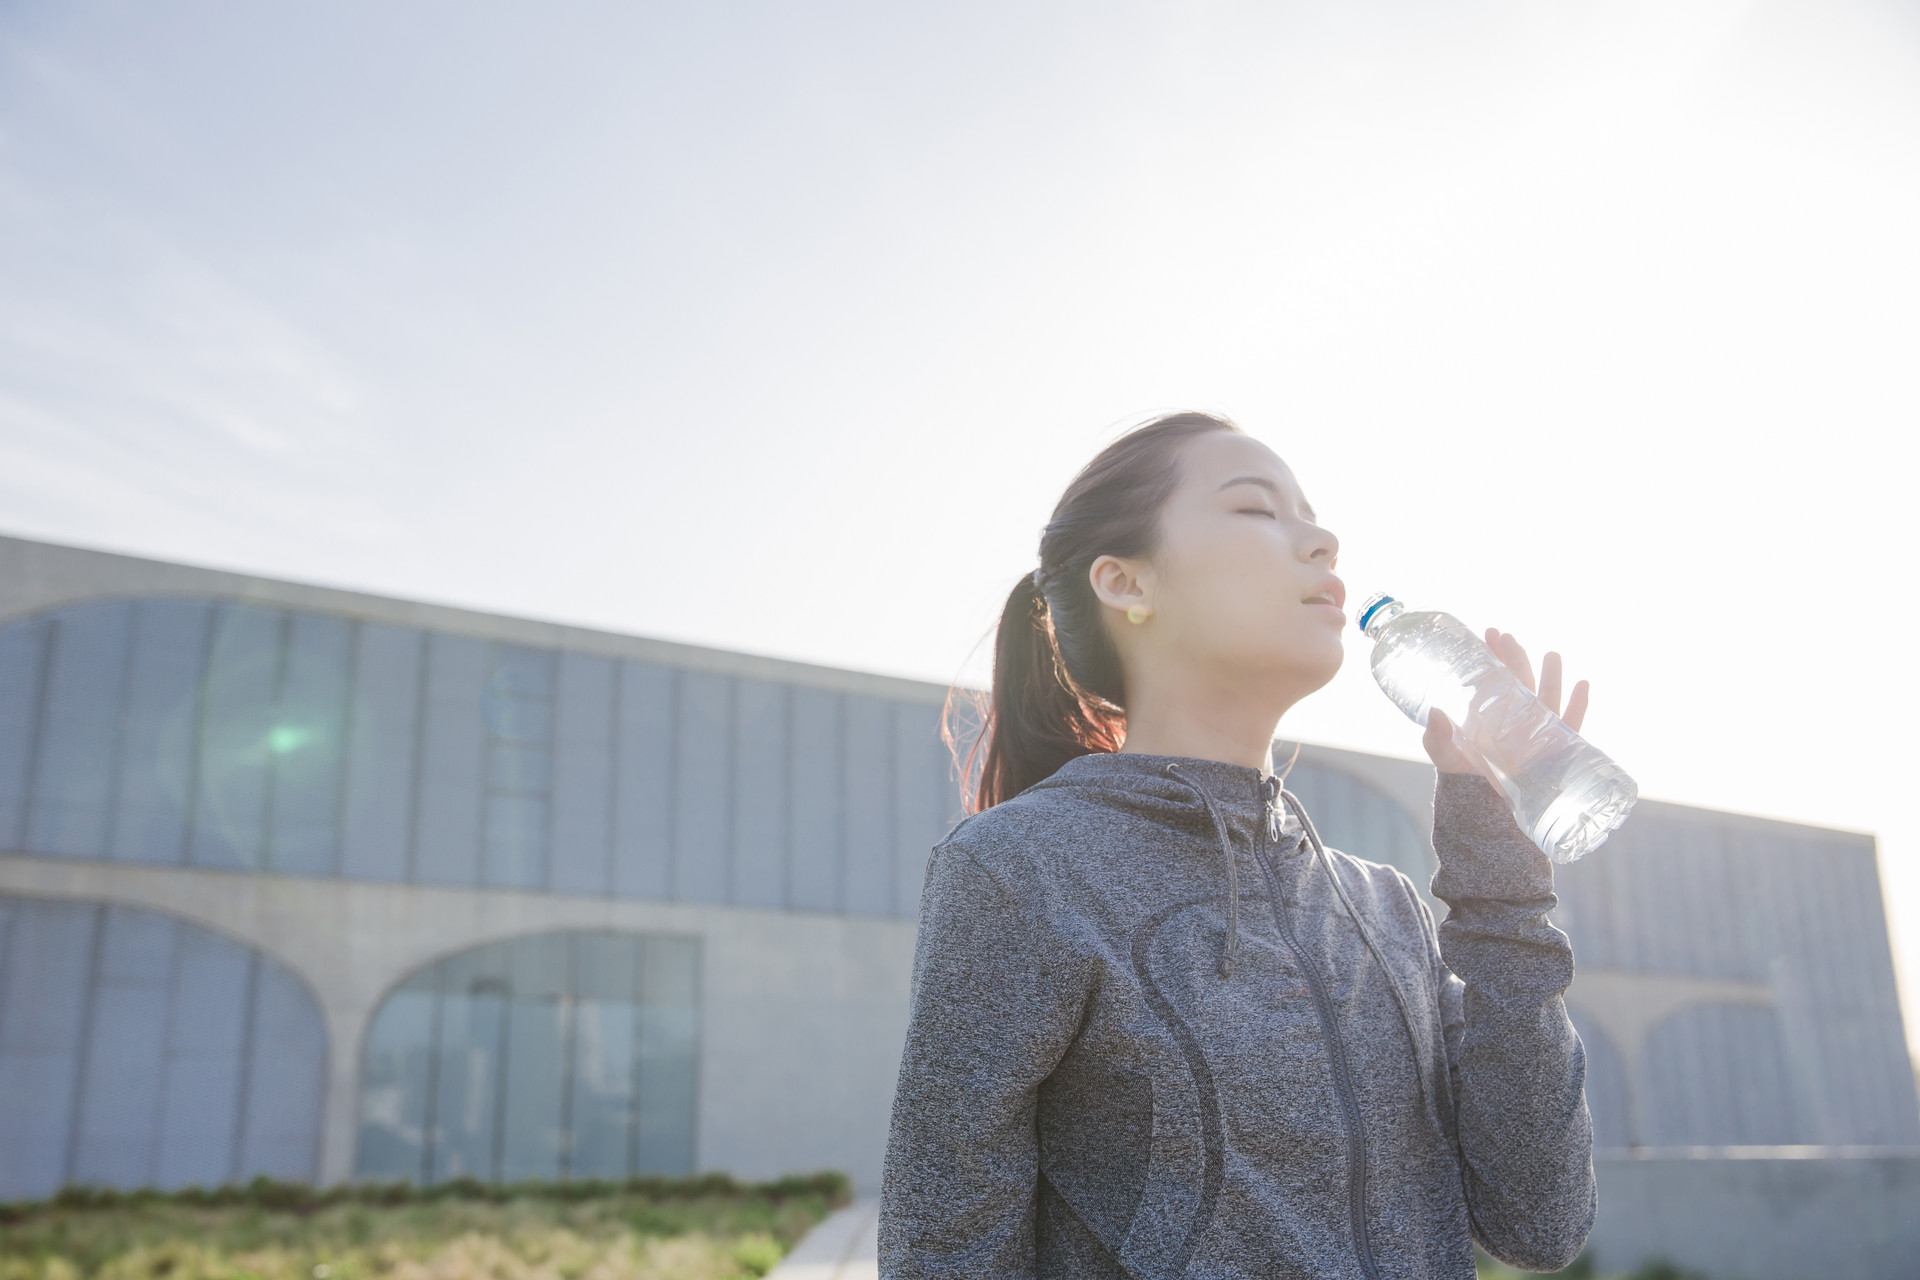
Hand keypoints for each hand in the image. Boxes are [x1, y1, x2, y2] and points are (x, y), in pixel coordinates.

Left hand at [1423, 629, 1590, 775]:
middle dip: (1515, 657)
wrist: (1486, 806)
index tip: (1490, 633)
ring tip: (1551, 654)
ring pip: (1547, 697)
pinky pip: (1571, 724)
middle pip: (1520, 681)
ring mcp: (1537, 730)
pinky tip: (1583, 685)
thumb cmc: (1466, 776)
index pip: (1494, 676)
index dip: (1494, 654)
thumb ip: (1437, 738)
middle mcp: (1515, 716)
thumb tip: (1435, 712)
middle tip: (1507, 636)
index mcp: (1491, 712)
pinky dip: (1579, 705)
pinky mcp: (1556, 748)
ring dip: (1551, 675)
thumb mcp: (1446, 756)